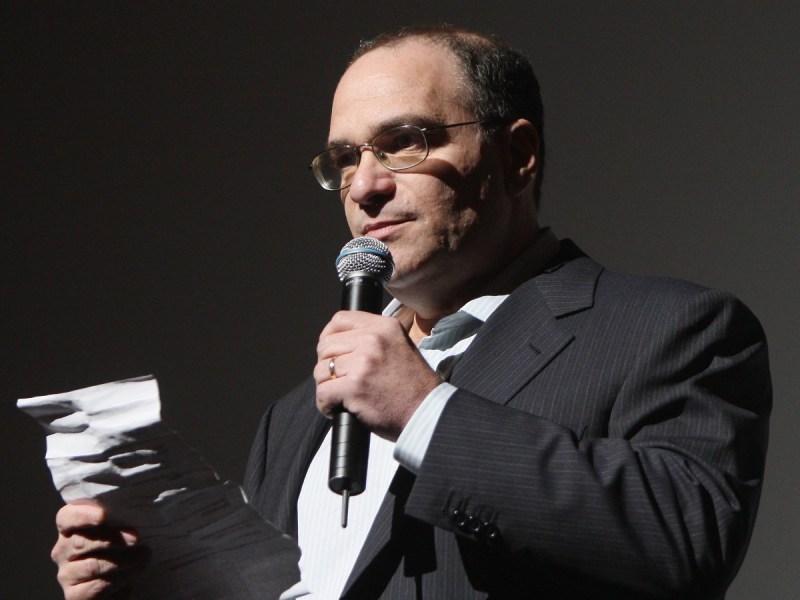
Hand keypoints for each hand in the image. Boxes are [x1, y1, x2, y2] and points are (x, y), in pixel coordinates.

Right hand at [51, 500, 148, 598]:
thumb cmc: (123, 548)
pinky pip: (97, 586)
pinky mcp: (74, 596)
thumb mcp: (121, 529)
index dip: (83, 515)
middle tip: (136, 538)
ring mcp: (67, 574)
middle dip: (112, 539)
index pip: (67, 518)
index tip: (103, 514)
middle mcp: (63, 551)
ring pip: (92, 566)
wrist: (122, 583)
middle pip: (81, 542)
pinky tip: (135, 573)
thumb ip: (118, 518)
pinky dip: (120, 579)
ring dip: (123, 560)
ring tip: (144, 556)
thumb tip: (133, 509)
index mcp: (70, 529)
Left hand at [314, 311, 441, 440]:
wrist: (427, 412)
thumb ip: (374, 339)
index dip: (329, 337)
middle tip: (337, 380)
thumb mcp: (400, 346)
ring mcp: (363, 363)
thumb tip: (342, 342)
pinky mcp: (355, 387)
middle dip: (327, 365)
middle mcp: (373, 340)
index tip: (330, 352)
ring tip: (339, 396)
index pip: (340, 320)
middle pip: (326, 346)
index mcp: (384, 327)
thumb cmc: (415, 386)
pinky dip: (326, 404)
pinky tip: (337, 408)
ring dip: (326, 386)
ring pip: (322, 370)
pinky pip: (323, 392)